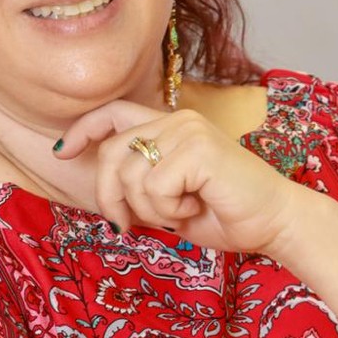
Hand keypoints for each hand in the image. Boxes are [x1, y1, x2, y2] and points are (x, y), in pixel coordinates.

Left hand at [54, 100, 298, 254]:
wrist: (274, 222)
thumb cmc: (224, 213)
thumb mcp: (169, 199)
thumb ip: (139, 184)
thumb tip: (103, 191)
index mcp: (170, 125)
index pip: (114, 113)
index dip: (84, 130)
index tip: (62, 152)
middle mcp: (176, 119)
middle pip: (112, 153)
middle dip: (108, 196)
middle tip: (126, 225)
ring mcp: (187, 129)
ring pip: (130, 175)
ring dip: (148, 209)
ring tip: (181, 210)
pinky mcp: (197, 147)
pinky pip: (154, 187)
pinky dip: (169, 209)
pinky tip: (197, 205)